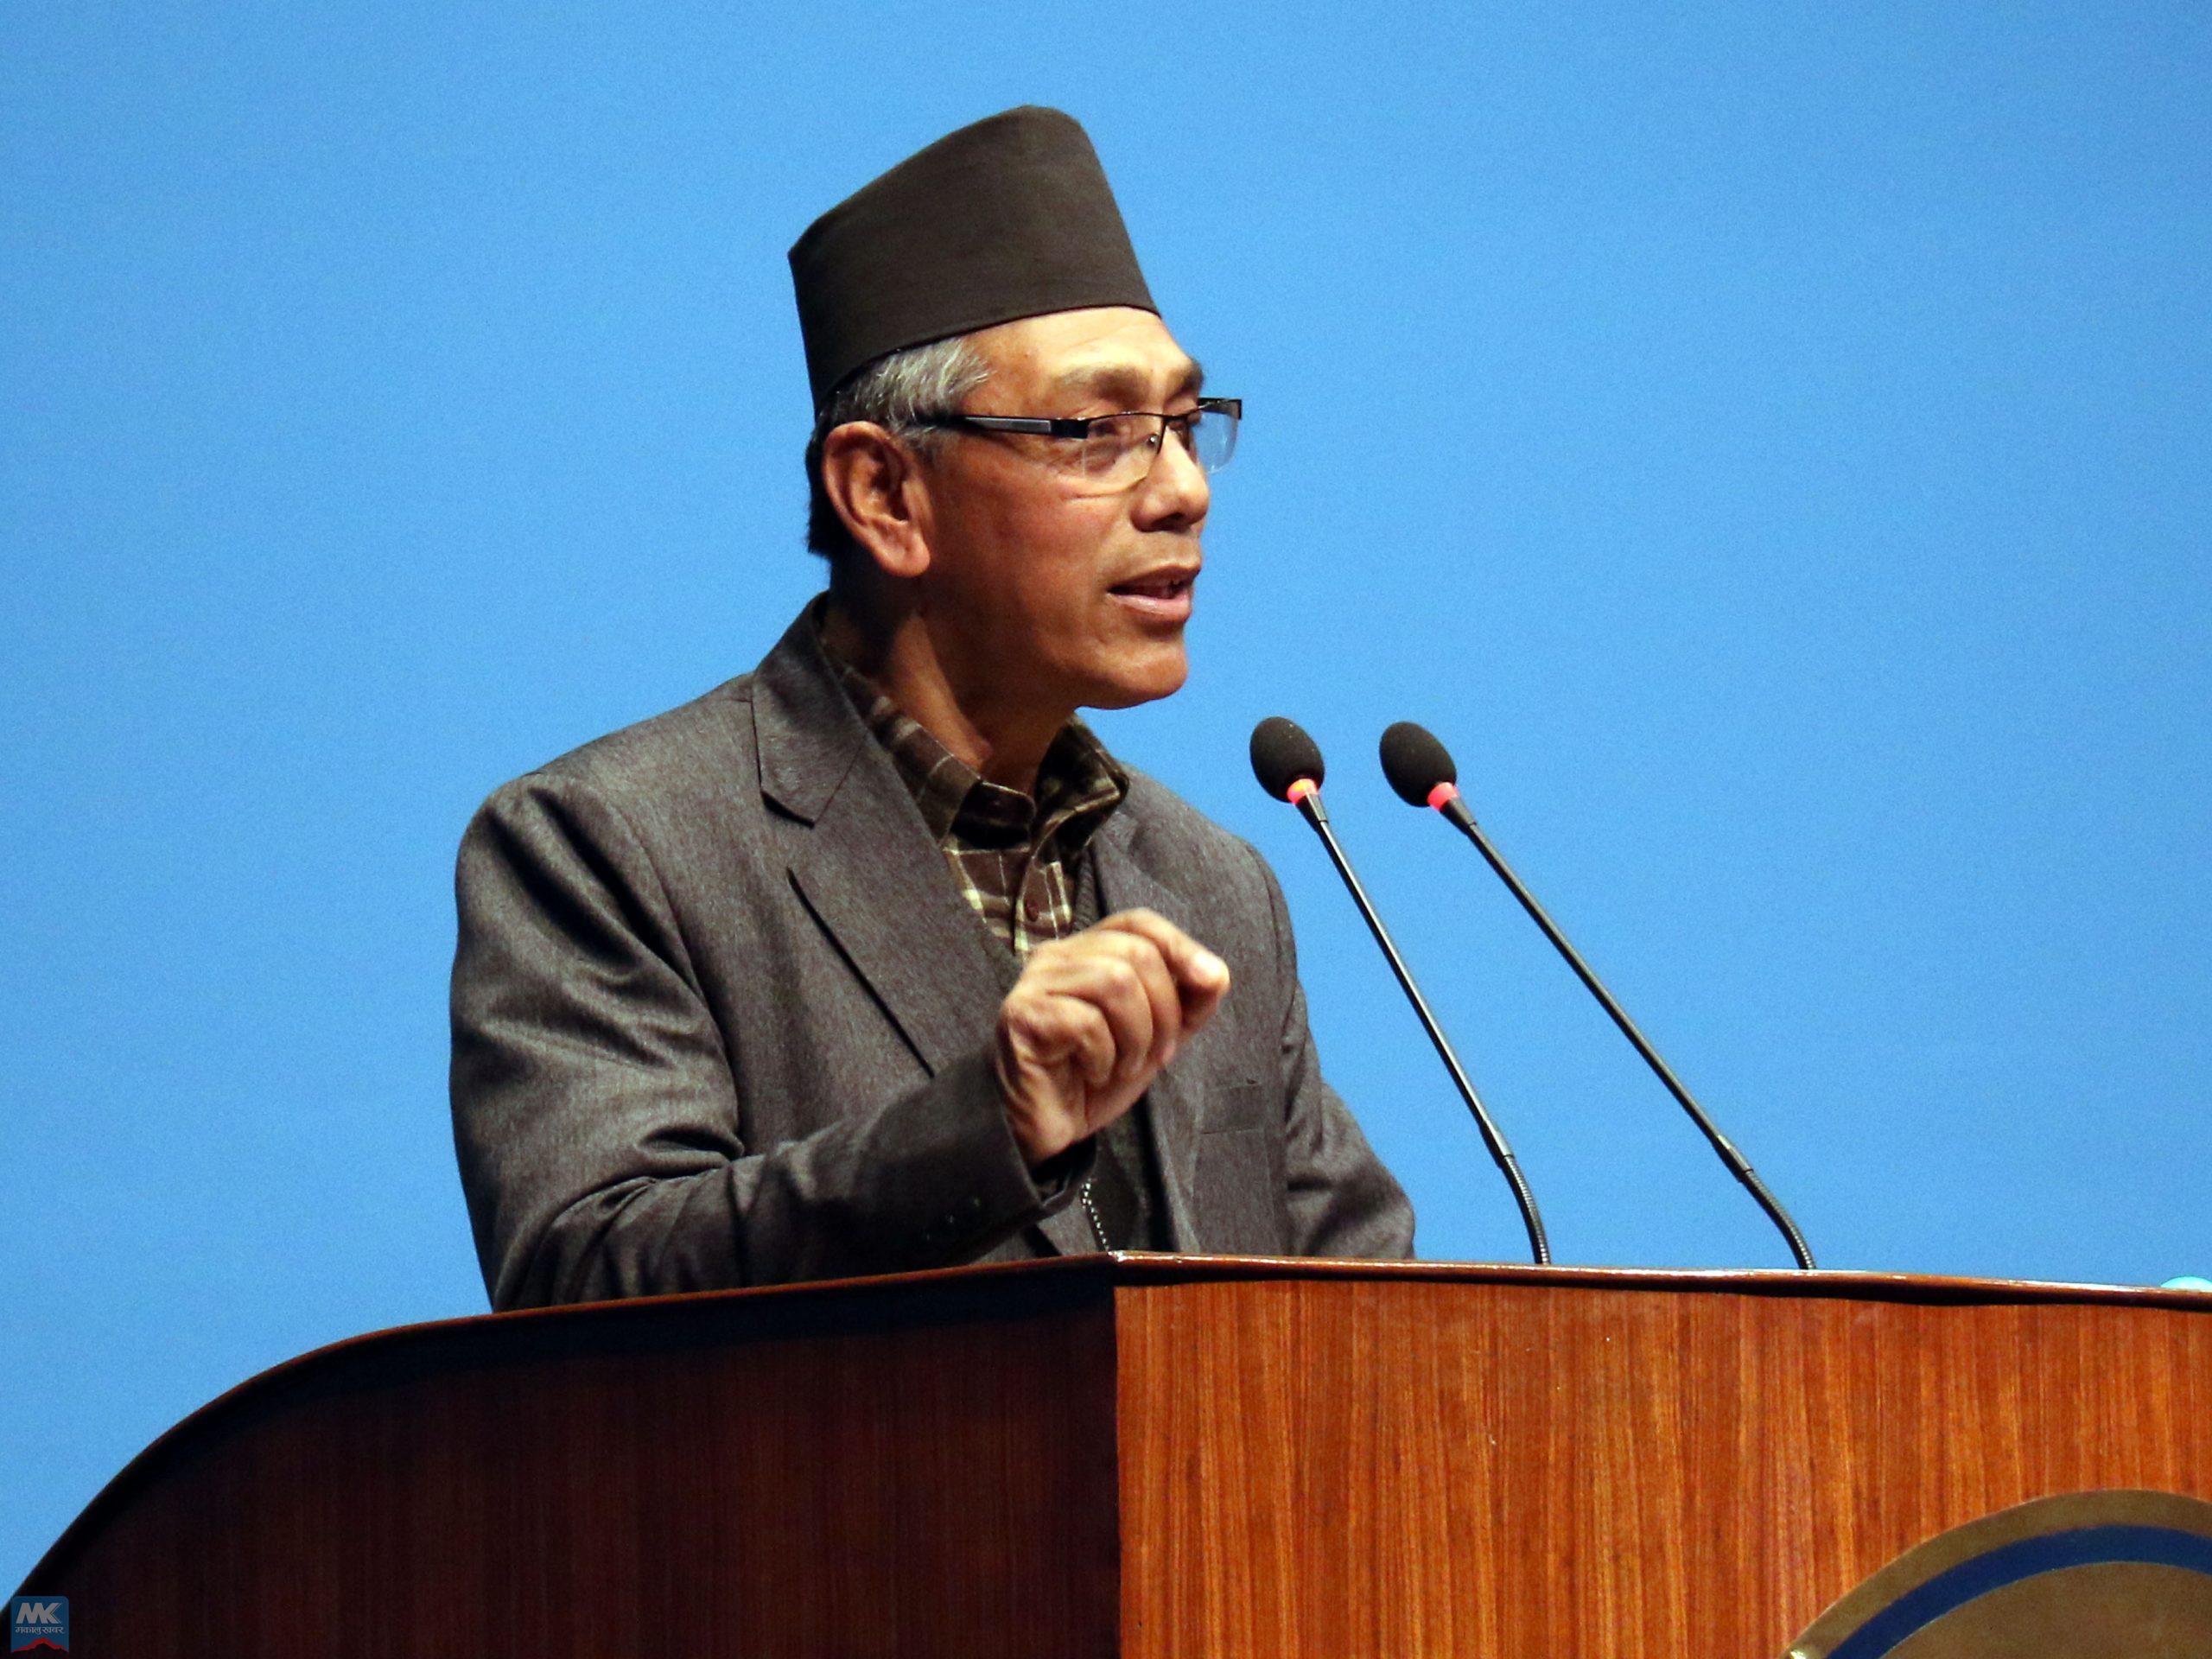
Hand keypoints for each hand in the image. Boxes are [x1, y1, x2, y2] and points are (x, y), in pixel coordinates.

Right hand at [994, 909, 1231, 1167]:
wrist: (1047, 1128)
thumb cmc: (1096, 1075)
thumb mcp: (1157, 1036)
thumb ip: (1188, 1002)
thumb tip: (1216, 972)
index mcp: (1087, 951)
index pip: (1138, 922)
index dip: (1180, 944)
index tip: (1211, 981)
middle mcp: (1056, 956)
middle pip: (1135, 954)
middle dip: (1164, 1011)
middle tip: (1157, 1055)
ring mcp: (1034, 983)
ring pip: (1115, 981)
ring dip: (1137, 1036)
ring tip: (1124, 1066)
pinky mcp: (1022, 1016)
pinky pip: (1086, 1022)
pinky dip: (1105, 1056)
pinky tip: (1094, 1073)